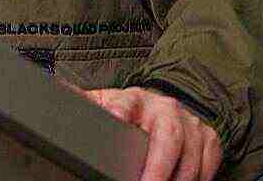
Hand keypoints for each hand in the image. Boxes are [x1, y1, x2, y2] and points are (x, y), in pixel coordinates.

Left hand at [79, 86, 221, 180]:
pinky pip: (207, 166)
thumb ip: (83, 102)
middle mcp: (166, 109)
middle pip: (167, 139)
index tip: (116, 120)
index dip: (120, 112)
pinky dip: (197, 180)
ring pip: (190, 158)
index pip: (126, 106)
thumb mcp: (106, 103)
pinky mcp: (210, 140)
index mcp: (135, 100)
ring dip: (177, 179)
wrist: (167, 108)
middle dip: (157, 168)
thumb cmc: (131, 111)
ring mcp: (191, 124)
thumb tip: (53, 90)